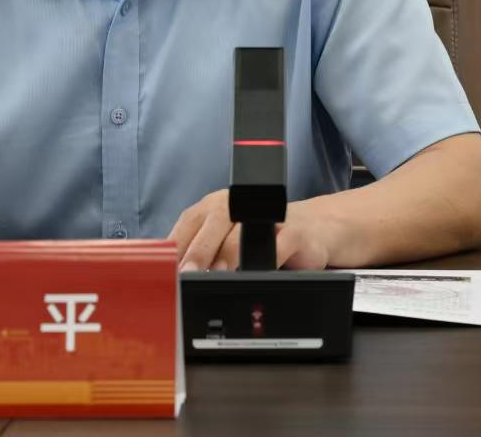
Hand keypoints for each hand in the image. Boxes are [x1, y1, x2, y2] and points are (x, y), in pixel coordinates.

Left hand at [168, 190, 335, 271]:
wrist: (315, 228)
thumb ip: (201, 251)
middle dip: (198, 249)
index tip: (166, 267)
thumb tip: (173, 274)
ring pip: (243, 232)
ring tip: (215, 274)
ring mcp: (268, 216)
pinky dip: (264, 259)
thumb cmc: (261, 234)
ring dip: (227, 254)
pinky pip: (277, 244)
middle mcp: (239, 205)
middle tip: (188, 272)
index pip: (190, 221)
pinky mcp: (293, 230)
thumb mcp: (227, 239)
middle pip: (214, 221)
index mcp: (216, 206)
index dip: (177, 244)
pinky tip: (253, 273)